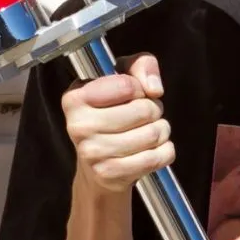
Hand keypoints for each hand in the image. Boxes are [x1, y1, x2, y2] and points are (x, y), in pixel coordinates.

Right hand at [63, 54, 173, 193]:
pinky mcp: (110, 174)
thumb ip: (141, 64)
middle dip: (154, 109)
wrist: (96, 167)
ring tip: (148, 131)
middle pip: (144, 110)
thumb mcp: (121, 77)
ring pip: (154, 134)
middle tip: (143, 115)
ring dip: (161, 130)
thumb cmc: (110, 114)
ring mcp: (93, 153)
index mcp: (75, 98)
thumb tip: (154, 89)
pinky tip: (151, 149)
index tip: (132, 95)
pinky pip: (158, 157)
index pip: (127, 86)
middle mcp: (79, 126)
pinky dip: (164, 151)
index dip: (139, 88)